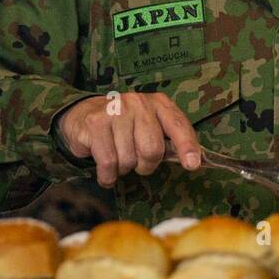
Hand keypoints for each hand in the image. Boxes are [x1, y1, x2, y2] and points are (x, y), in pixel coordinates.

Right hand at [57, 93, 201, 187]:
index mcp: (159, 104)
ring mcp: (117, 111)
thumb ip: (170, 141)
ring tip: (116, 154)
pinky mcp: (96, 122)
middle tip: (136, 160)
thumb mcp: (150, 127)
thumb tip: (195, 162)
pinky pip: (108, 163)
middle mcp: (139, 103)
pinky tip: (106, 170)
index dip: (187, 146)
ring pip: (128, 160)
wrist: (84, 115)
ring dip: (122, 168)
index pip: (178, 126)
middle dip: (145, 165)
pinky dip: (107, 176)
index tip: (192, 165)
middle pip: (152, 150)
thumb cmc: (125, 127)